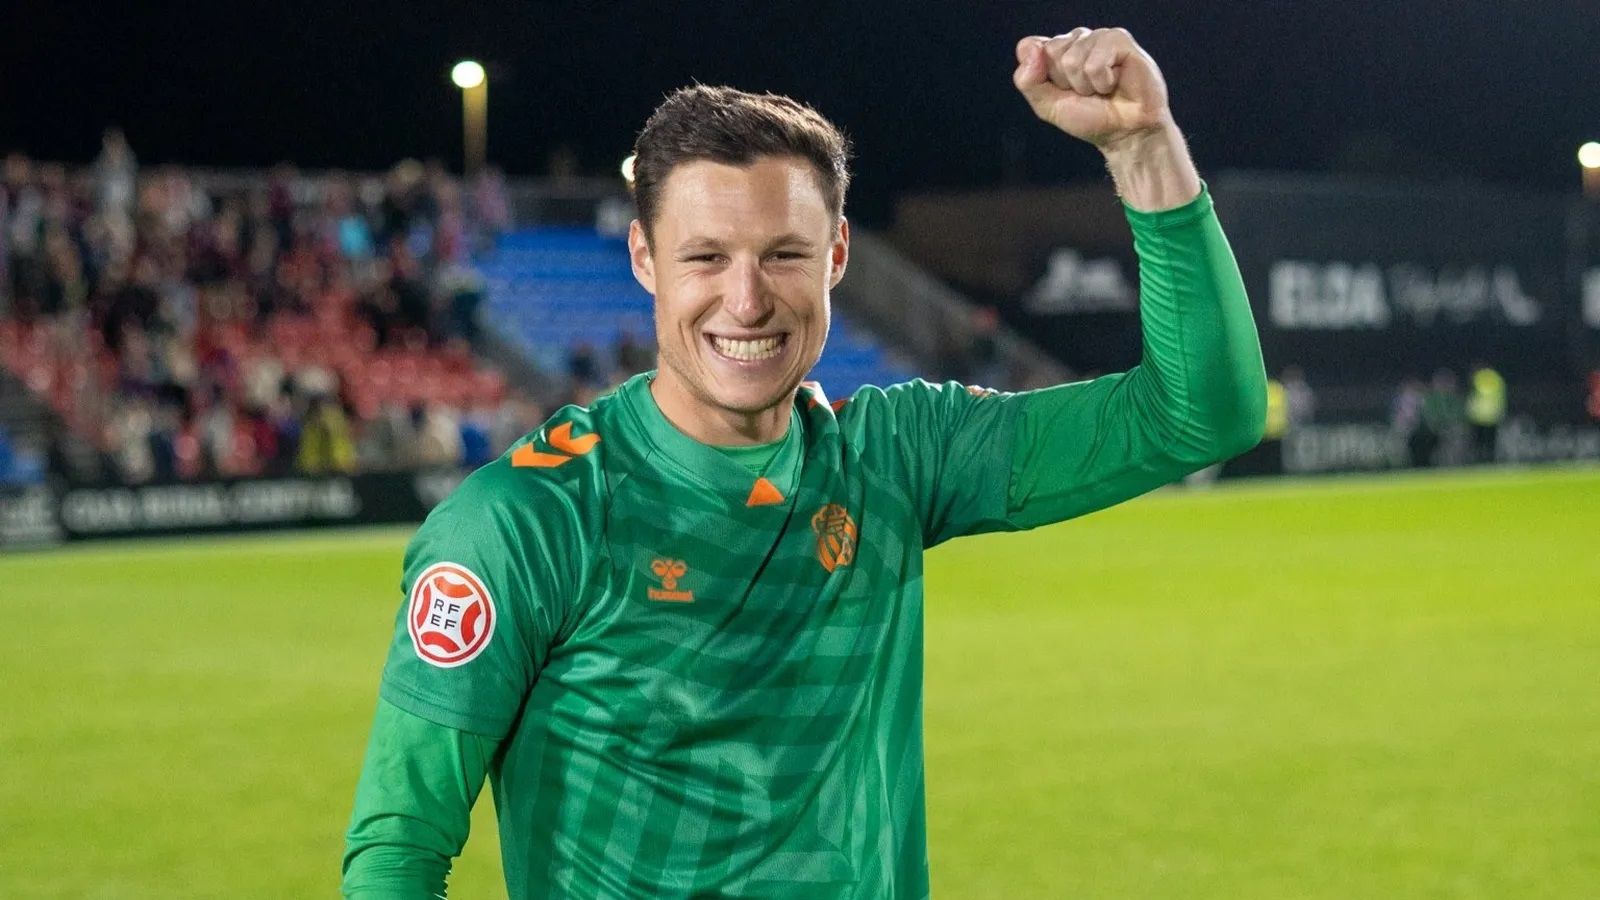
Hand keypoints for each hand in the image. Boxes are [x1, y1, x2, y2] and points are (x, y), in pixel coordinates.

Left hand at [1012, 27, 1172, 149]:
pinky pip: (1094, 64)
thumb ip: (1027, 80)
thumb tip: (1030, 48)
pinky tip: (1115, 83)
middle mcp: (1077, 38)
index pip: (1029, 47)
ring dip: (1086, 86)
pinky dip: (1102, 83)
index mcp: (1057, 48)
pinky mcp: (1120, 40)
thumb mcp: (1047, 105)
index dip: (1043, 78)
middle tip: (1087, 93)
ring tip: (1103, 89)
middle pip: (1050, 53)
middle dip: (1066, 83)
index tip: (1063, 91)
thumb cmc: (1090, 118)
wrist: (1125, 133)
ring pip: (1072, 59)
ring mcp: (1098, 36)